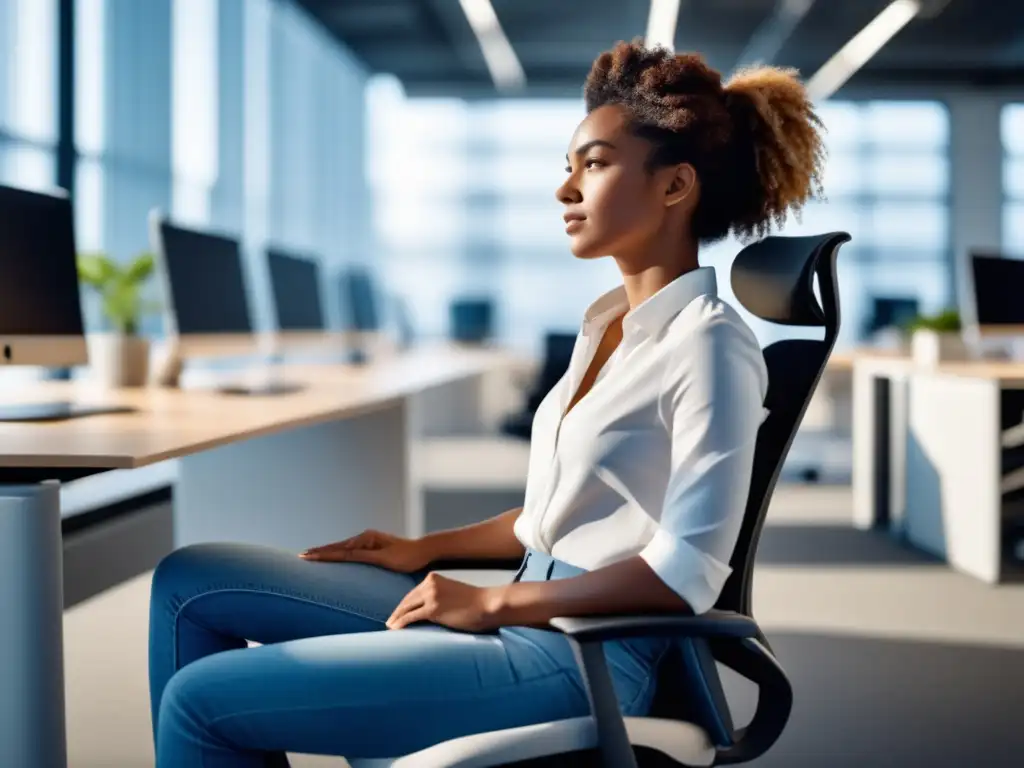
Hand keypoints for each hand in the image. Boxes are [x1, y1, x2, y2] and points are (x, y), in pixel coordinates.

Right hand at [299, 529, 433, 572]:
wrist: (423, 552)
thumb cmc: (406, 557)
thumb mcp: (384, 558)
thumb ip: (363, 555)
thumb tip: (344, 552)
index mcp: (366, 540)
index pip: (339, 550)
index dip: (322, 554)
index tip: (307, 556)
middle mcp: (365, 538)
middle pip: (337, 547)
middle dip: (319, 551)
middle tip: (302, 555)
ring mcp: (367, 542)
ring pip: (342, 548)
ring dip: (326, 552)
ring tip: (311, 555)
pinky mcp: (371, 547)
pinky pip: (349, 551)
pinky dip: (337, 553)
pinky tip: (332, 556)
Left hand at [387, 572, 505, 631]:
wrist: (487, 604)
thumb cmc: (475, 603)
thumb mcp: (453, 593)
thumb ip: (440, 597)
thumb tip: (431, 610)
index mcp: (434, 578)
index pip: (413, 592)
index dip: (405, 604)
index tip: (398, 613)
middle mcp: (430, 584)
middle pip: (407, 599)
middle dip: (398, 612)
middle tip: (390, 621)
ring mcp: (431, 595)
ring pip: (406, 608)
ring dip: (396, 619)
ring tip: (390, 627)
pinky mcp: (432, 609)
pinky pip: (410, 617)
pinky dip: (400, 623)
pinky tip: (394, 629)